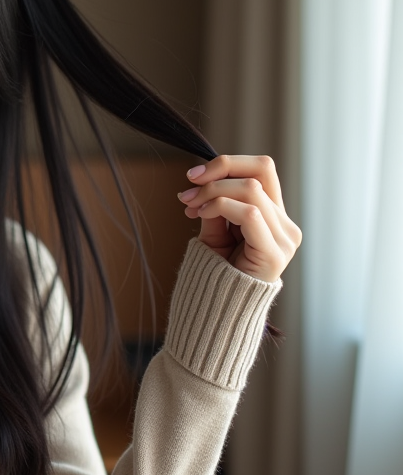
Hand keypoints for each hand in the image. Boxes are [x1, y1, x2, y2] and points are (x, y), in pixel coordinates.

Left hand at [176, 155, 300, 282]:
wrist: (217, 310)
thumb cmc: (216, 271)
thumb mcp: (214, 229)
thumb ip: (216, 205)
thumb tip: (203, 179)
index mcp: (274, 215)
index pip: (261, 169)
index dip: (227, 163)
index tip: (193, 176)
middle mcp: (285, 225)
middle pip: (262, 169)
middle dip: (220, 169)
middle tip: (189, 186)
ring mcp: (284, 239)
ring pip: (251, 189)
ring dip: (212, 191)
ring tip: (189, 206)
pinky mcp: (274, 254)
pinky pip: (249, 214)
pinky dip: (219, 207)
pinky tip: (200, 215)